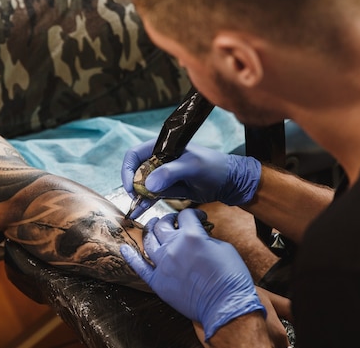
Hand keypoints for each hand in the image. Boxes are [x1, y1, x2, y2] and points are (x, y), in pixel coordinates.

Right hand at [121, 139, 261, 218]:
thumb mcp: (193, 167)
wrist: (231, 182)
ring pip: (142, 186)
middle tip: (135, 199)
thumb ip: (170, 173)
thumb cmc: (215, 167)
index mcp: (163, 147)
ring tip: (133, 211)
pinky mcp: (168, 188)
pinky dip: (145, 203)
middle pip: (136, 171)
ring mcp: (163, 175)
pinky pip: (151, 195)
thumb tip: (148, 185)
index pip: (135, 154)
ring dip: (137, 198)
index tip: (131, 186)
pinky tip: (138, 212)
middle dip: (132, 186)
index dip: (128, 169)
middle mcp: (159, 159)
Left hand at [121, 209, 265, 340]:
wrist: (225, 306)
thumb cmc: (230, 277)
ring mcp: (163, 265)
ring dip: (149, 230)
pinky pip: (139, 267)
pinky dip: (130, 257)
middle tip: (172, 220)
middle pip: (163, 225)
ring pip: (149, 241)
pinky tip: (124, 248)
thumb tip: (199, 236)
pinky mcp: (157, 282)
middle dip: (168, 218)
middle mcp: (173, 247)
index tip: (197, 217)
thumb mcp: (224, 248)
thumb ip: (206, 238)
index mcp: (191, 236)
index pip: (186, 216)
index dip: (193, 213)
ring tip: (151, 225)